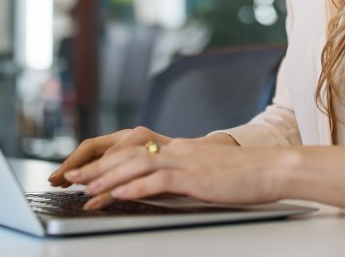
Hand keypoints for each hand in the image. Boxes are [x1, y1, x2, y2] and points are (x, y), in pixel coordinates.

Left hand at [51, 127, 287, 209]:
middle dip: (98, 167)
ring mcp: (186, 160)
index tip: (87, 173)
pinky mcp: (195, 176)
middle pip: (129, 154)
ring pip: (137, 164)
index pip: (135, 150)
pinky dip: (135, 186)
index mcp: (181, 149)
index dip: (108, 160)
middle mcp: (179, 149)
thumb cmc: (245, 176)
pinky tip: (119, 194)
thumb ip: (184, 177)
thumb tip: (162, 188)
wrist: (272, 169)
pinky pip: (158, 179)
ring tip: (87, 189)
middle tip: (73, 179)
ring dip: (109, 177)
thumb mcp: (208, 175)